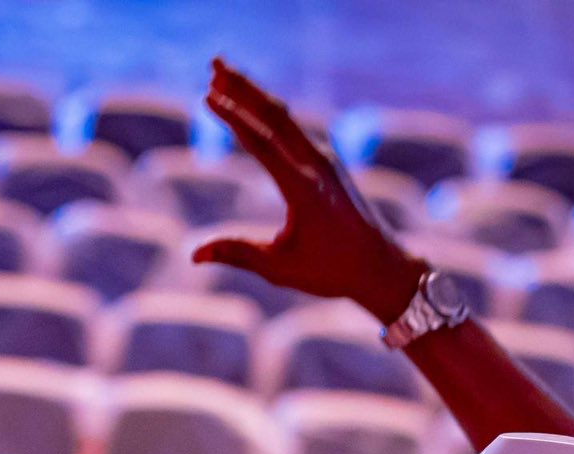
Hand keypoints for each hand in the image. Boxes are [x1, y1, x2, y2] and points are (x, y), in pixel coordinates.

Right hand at [193, 57, 426, 324]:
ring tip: (222, 72)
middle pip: (275, 115)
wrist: (379, 266)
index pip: (262, 144)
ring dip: (254, 92)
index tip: (207, 96)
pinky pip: (294, 126)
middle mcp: (317, 165)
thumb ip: (238, 254)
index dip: (234, 118)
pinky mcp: (328, 160)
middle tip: (213, 62)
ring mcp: (325, 158)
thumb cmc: (330, 271)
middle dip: (242, 87)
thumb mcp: (280, 268)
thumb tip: (194, 255)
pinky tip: (252, 99)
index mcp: (304, 189)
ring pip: (285, 116)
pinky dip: (269, 109)